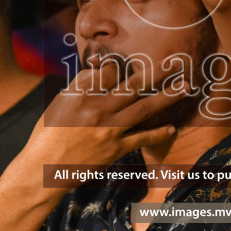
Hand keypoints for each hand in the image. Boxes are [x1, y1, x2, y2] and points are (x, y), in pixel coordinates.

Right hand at [19, 63, 188, 175]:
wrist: (44, 168)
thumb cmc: (49, 133)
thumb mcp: (60, 102)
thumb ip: (83, 84)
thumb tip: (102, 68)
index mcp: (82, 93)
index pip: (111, 70)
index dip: (123, 65)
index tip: (136, 62)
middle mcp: (97, 108)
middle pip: (134, 85)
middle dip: (159, 72)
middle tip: (179, 62)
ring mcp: (108, 129)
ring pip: (144, 108)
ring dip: (168, 96)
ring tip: (187, 87)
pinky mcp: (114, 149)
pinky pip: (141, 137)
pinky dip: (158, 133)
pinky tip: (172, 127)